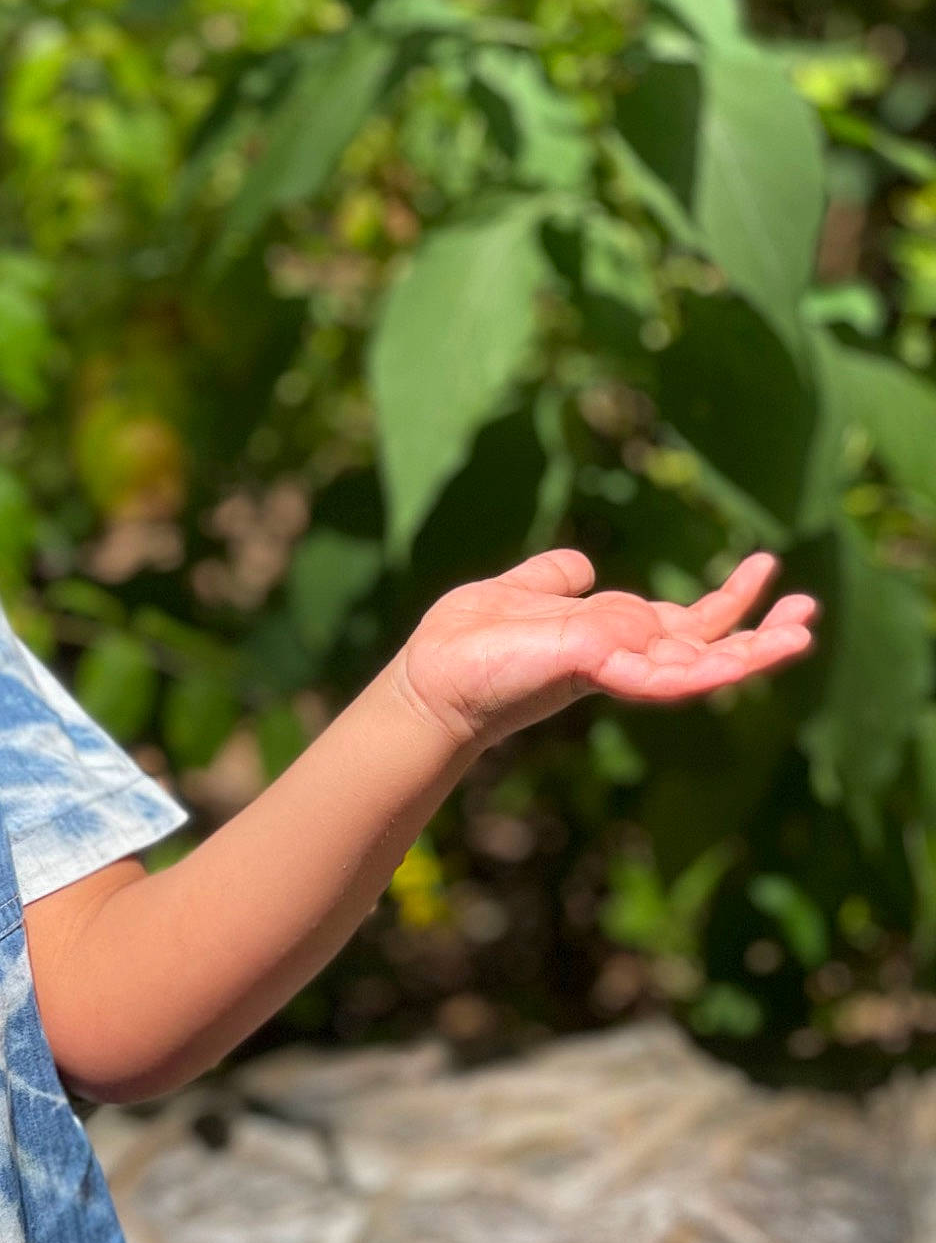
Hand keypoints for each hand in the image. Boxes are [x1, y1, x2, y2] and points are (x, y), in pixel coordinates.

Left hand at [400, 548, 818, 750]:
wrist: (431, 677)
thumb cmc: (468, 643)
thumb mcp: (523, 592)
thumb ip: (558, 580)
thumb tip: (582, 564)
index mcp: (613, 637)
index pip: (686, 625)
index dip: (729, 604)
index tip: (767, 569)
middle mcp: (621, 658)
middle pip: (708, 649)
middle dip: (761, 634)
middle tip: (810, 612)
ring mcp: (612, 670)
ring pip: (698, 668)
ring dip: (752, 655)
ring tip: (802, 634)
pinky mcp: (595, 672)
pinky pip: (660, 678)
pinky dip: (702, 671)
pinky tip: (739, 661)